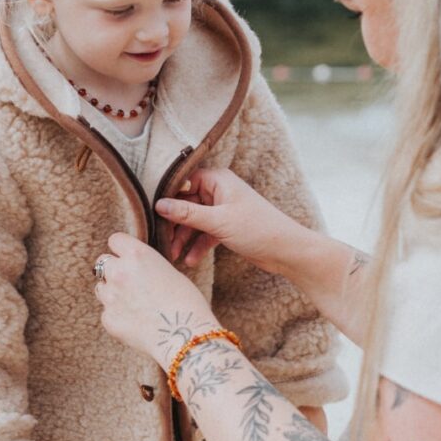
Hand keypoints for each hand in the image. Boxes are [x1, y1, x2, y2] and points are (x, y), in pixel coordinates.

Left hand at [95, 233, 217, 368]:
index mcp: (137, 255)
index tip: (127, 257)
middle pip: (103, 262)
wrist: (185, 336)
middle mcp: (119, 272)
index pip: (115, 240)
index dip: (121, 249)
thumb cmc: (187, 303)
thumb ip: (147, 266)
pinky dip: (118, 315)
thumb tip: (137, 269)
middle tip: (130, 282)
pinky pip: (107, 312)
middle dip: (114, 270)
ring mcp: (110, 296)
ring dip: (113, 292)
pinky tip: (136, 321)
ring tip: (135, 304)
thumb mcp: (170, 272)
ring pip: (101, 287)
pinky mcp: (108, 319)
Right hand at [157, 167, 302, 270]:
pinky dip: (197, 246)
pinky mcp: (227, 227)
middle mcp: (219, 191)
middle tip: (162, 240)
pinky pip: (205, 234)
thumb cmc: (258, 229)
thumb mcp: (218, 221)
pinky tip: (190, 261)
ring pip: (194, 221)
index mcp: (218, 180)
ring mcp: (223, 210)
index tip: (154, 214)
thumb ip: (187, 213)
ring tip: (174, 255)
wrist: (286, 251)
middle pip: (186, 203)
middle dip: (174, 223)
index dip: (168, 197)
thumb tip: (159, 205)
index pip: (184, 182)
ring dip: (184, 238)